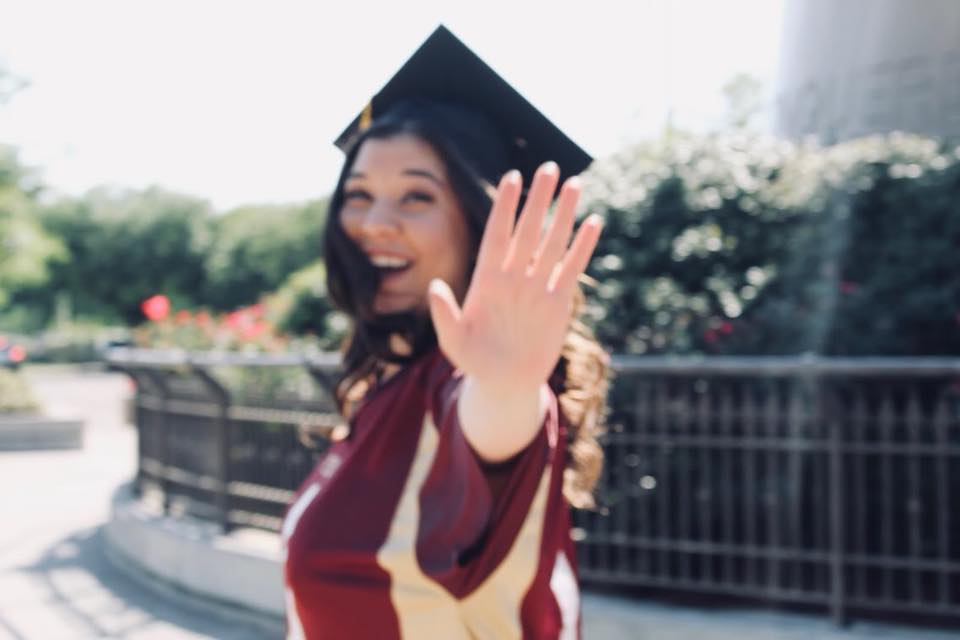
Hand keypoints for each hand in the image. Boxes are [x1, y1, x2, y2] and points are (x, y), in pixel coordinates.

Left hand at [427, 162, 602, 391]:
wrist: (505, 383)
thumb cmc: (475, 362)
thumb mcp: (454, 341)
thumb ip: (445, 314)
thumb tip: (435, 286)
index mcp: (487, 280)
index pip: (497, 234)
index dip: (504, 207)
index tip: (511, 178)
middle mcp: (513, 277)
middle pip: (528, 230)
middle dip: (538, 200)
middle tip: (549, 167)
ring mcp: (537, 287)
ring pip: (552, 243)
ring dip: (563, 215)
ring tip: (575, 184)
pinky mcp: (557, 303)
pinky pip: (571, 269)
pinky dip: (582, 247)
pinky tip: (593, 223)